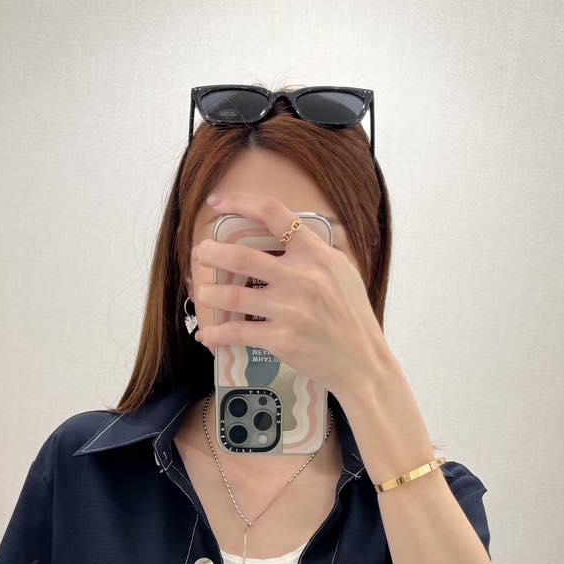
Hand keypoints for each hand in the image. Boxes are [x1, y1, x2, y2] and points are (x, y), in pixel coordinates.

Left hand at [191, 189, 388, 402]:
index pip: (273, 213)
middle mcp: (301, 277)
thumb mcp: (345, 270)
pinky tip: (207, 335)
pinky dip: (216, 334)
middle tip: (200, 253)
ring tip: (202, 292)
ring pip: (232, 294)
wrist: (363, 361)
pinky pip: (237, 332)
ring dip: (208, 292)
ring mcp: (289, 309)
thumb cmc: (353, 316)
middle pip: (241, 255)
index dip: (239, 203)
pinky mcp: (280, 339)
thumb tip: (293, 228)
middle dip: (211, 252)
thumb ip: (318, 248)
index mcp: (316, 254)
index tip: (217, 203)